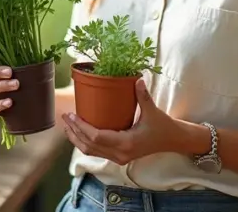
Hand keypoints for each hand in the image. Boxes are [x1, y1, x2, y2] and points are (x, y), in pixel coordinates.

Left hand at [61, 79, 198, 164]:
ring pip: (91, 151)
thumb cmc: (163, 125)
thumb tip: (137, 79)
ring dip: (77, 139)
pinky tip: (79, 133)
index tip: (72, 115)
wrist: (172, 141)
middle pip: (89, 146)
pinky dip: (85, 143)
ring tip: (67, 125)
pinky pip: (97, 152)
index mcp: (126, 144)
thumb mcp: (153, 110)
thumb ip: (143, 96)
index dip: (81, 127)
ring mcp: (119, 158)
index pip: (96, 137)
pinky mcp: (119, 157)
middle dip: (74, 132)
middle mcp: (120, 154)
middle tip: (65, 118)